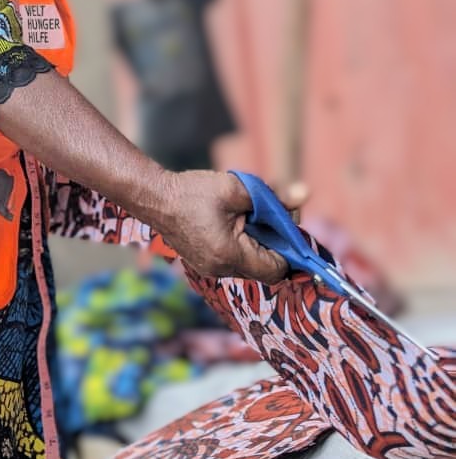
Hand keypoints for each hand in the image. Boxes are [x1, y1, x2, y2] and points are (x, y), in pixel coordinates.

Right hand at [158, 171, 290, 283]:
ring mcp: (210, 269)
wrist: (154, 198)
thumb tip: (305, 195)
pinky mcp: (204, 263)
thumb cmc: (192, 192)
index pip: (276, 269)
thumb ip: (272, 195)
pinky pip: (234, 261)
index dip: (289, 250)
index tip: (287, 225)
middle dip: (273, 243)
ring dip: (257, 243)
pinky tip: (235, 223)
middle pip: (264, 268)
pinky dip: (242, 244)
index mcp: (229, 254)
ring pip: (250, 264)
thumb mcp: (236, 188)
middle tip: (269, 214)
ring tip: (248, 216)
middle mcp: (220, 269)